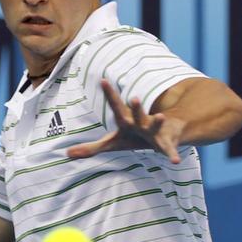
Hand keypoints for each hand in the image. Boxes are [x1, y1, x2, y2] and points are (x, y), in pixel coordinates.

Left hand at [66, 79, 186, 162]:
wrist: (163, 134)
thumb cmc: (134, 136)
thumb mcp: (113, 143)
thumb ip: (91, 148)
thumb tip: (66, 154)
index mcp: (127, 121)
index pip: (116, 108)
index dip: (110, 95)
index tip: (103, 80)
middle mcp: (141, 122)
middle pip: (137, 114)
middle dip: (136, 108)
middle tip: (134, 98)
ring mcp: (154, 131)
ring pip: (156, 126)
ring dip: (157, 121)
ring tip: (160, 116)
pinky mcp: (166, 142)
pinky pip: (169, 149)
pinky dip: (172, 154)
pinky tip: (175, 161)